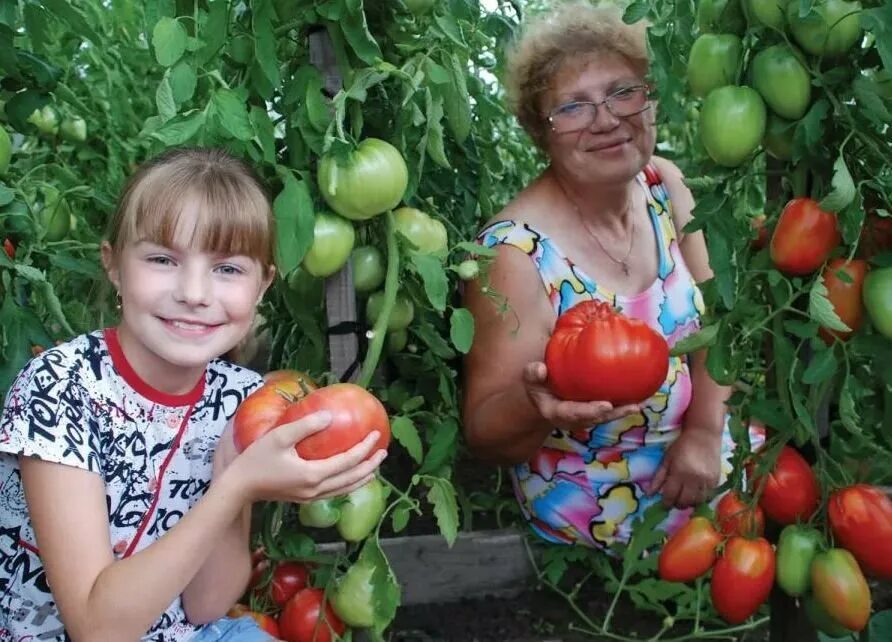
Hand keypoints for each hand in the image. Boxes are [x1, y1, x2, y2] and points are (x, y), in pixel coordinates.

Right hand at [229, 411, 386, 503]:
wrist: (239, 487)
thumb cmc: (256, 459)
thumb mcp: (280, 437)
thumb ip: (306, 425)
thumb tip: (329, 416)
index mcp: (313, 475)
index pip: (348, 461)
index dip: (364, 448)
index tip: (376, 434)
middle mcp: (316, 489)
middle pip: (352, 478)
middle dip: (370, 465)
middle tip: (383, 451)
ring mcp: (310, 497)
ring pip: (345, 489)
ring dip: (362, 477)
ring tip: (375, 466)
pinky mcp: (304, 498)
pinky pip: (334, 492)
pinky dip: (348, 483)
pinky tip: (350, 476)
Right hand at [523, 362, 641, 431]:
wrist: (544, 395)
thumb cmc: (539, 385)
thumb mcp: (531, 379)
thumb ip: (533, 374)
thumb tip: (541, 369)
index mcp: (556, 412)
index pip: (573, 414)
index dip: (590, 411)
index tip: (606, 406)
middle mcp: (573, 420)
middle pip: (594, 419)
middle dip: (613, 415)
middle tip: (631, 406)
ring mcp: (585, 418)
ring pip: (606, 417)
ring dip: (623, 412)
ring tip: (640, 403)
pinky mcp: (594, 413)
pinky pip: (610, 411)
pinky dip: (624, 406)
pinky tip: (641, 397)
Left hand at [648, 428, 721, 507]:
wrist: (704, 435)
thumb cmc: (682, 445)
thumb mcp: (666, 459)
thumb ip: (658, 478)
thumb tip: (649, 494)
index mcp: (678, 472)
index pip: (671, 495)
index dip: (666, 503)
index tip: (664, 503)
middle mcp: (693, 478)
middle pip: (684, 501)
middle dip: (677, 504)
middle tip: (675, 500)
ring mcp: (706, 481)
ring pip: (697, 502)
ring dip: (689, 503)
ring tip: (685, 496)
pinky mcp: (716, 481)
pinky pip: (708, 497)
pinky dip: (701, 498)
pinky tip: (696, 493)